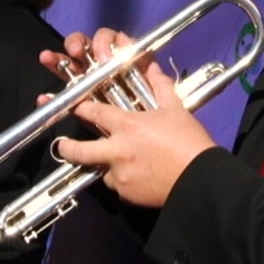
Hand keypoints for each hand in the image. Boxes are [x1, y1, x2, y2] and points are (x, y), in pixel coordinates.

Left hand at [52, 32, 216, 207]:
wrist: (200, 178)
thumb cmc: (189, 141)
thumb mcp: (176, 110)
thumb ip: (161, 88)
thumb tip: (154, 69)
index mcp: (127, 125)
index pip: (93, 112)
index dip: (80, 107)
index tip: (73, 106)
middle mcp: (117, 150)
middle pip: (80, 151)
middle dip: (67, 148)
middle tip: (63, 146)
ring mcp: (120, 175)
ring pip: (101, 171)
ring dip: (105, 166)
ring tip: (117, 164)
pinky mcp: (127, 194)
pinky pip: (118, 187)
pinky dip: (123, 182)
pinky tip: (137, 178)